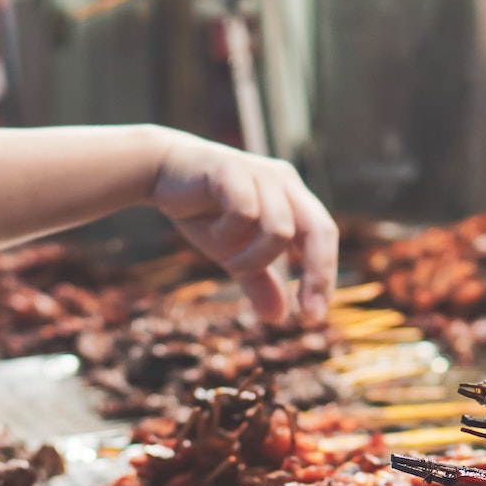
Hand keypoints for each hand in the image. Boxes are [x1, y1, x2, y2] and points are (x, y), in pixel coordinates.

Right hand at [149, 131, 336, 324]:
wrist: (162, 173)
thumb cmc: (205, 212)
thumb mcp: (234, 254)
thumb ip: (259, 281)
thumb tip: (277, 317)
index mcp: (292, 198)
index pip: (323, 236)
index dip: (324, 276)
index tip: (314, 316)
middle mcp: (284, 182)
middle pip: (318, 230)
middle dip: (316, 274)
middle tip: (303, 314)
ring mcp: (260, 173)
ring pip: (279, 230)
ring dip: (254, 258)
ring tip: (230, 262)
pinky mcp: (232, 169)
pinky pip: (245, 212)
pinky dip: (228, 233)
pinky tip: (211, 230)